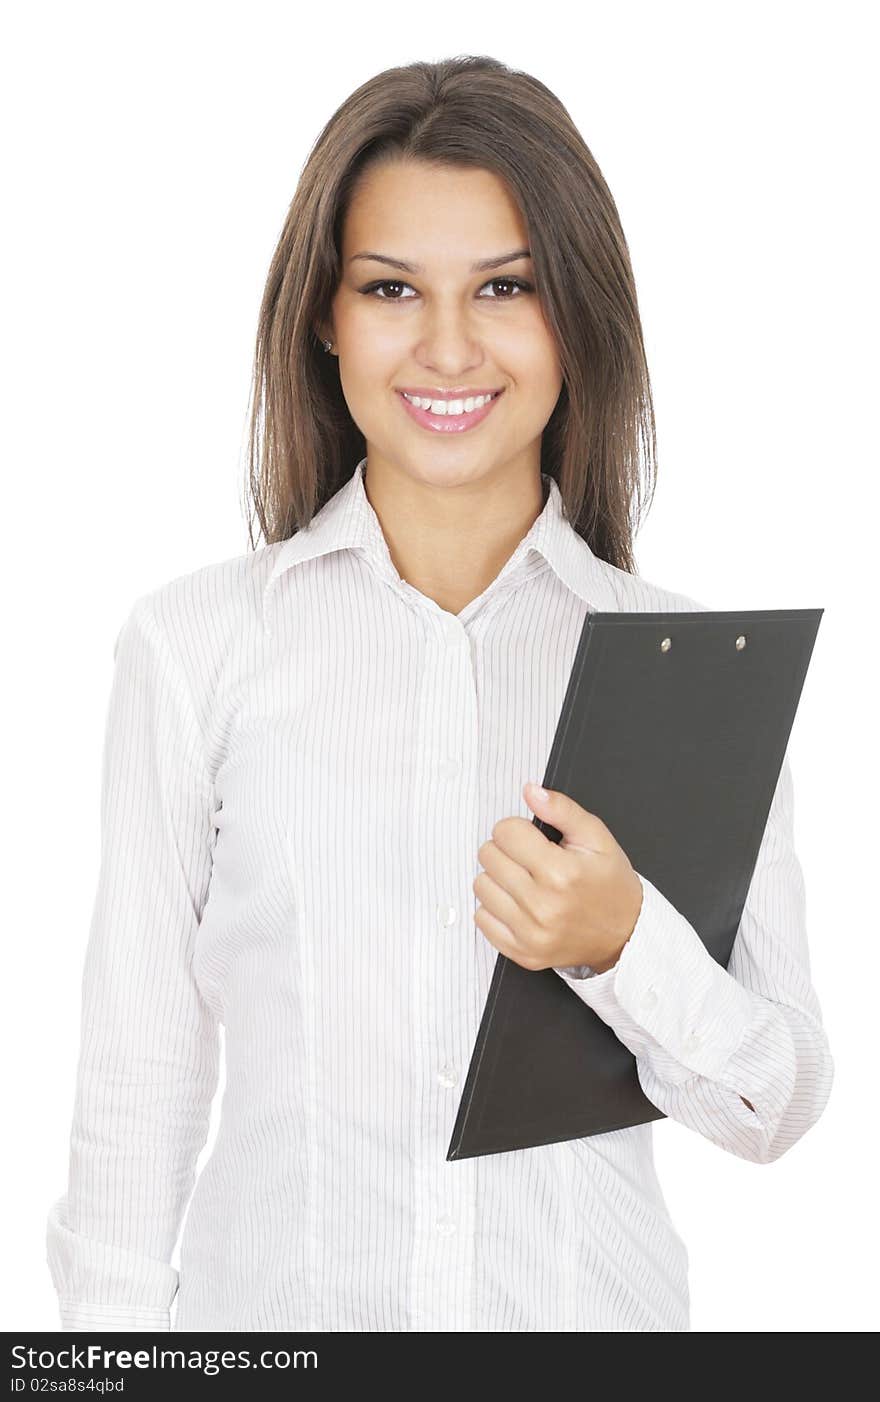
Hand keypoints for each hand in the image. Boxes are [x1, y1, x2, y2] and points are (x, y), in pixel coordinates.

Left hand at [472, 782, 643, 974]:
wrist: (625, 935)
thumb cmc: (610, 884)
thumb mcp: (597, 838)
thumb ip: (562, 810)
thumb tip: (530, 791)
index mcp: (561, 872)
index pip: (505, 832)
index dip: (517, 828)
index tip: (530, 838)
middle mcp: (542, 905)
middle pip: (488, 856)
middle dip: (506, 850)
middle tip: (528, 859)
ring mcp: (530, 933)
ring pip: (481, 886)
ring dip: (498, 878)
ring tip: (523, 881)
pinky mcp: (521, 952)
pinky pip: (481, 919)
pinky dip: (494, 908)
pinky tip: (518, 904)